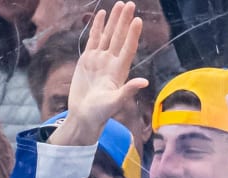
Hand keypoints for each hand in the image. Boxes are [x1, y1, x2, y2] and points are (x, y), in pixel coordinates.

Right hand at [54, 1, 148, 145]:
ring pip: (108, 35)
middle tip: (130, 4)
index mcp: (119, 71)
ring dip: (114, 20)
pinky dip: (98, 27)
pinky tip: (102, 15)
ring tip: (120, 4)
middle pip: (119, 37)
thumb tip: (144, 82)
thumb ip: (128, 90)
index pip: (128, 48)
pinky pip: (94, 39)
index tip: (137, 20)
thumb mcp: (115, 102)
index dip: (133, 34)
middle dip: (124, 20)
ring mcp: (99, 59)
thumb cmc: (100, 113)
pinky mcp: (87, 60)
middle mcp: (111, 62)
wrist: (83, 117)